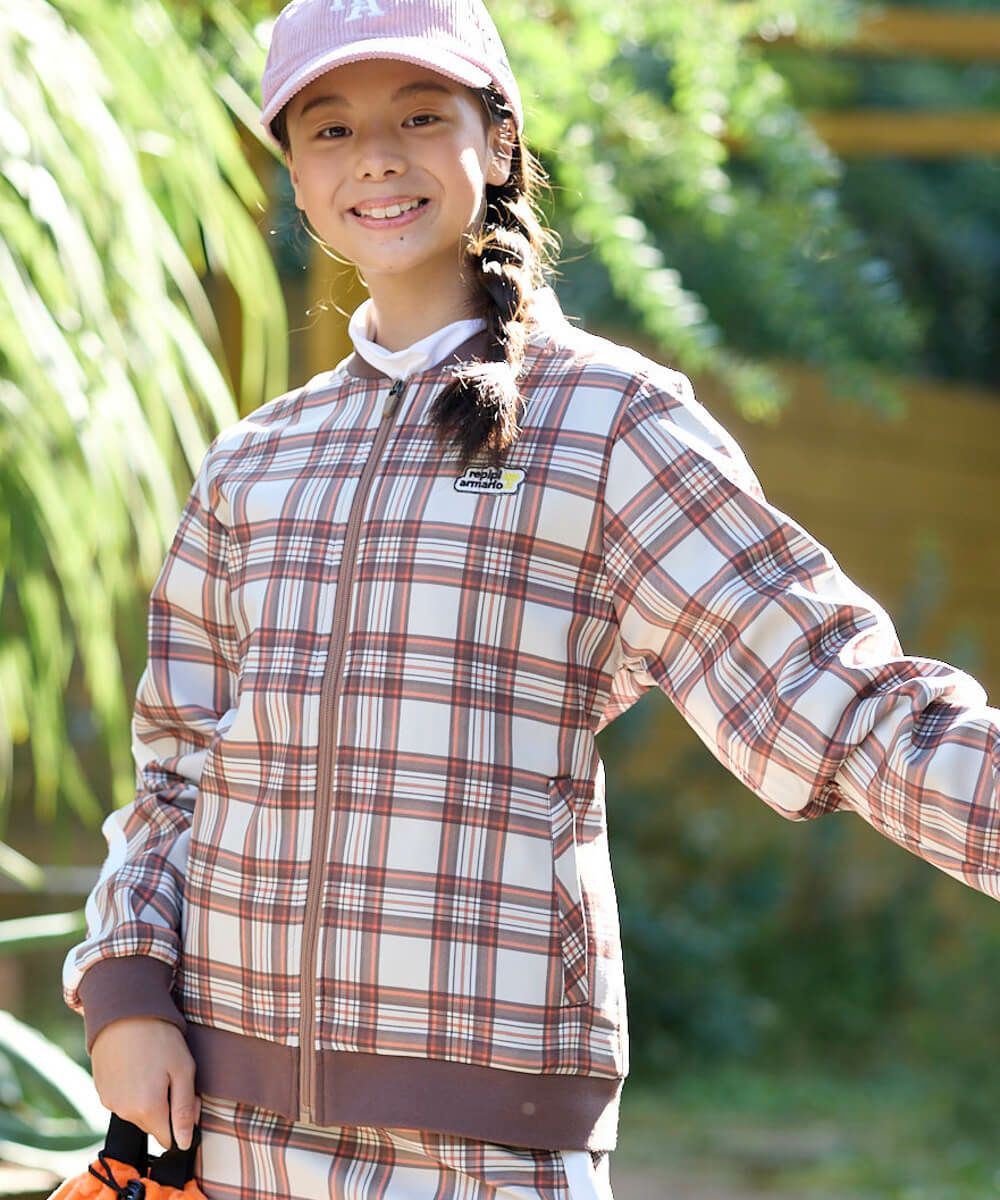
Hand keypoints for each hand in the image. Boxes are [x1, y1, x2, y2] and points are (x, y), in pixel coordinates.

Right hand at [90, 1017, 199, 1150]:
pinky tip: (138, 1067)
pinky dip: (133, 1092)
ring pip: (138, 1115)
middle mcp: (125, 1112)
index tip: (187, 1097)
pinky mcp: (101, 1092)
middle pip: (154, 1126)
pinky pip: (123, 1103)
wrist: (124, 1013)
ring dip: (148, 1101)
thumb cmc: (160, 1039)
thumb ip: (184, 1110)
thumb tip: (184, 1142)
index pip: (169, 1139)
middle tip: (172, 1077)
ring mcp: (110, 1103)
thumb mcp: (183, 1070)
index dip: (182, 1121)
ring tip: (153, 1068)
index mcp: (148, 1109)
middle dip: (166, 1110)